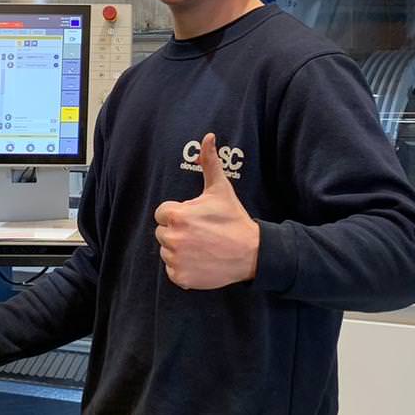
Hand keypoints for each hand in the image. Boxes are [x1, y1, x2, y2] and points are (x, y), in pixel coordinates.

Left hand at [153, 132, 259, 289]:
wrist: (251, 252)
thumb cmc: (233, 219)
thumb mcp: (220, 189)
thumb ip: (209, 162)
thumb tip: (208, 136)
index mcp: (176, 215)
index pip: (163, 213)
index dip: (179, 214)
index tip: (197, 218)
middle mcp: (172, 238)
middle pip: (163, 233)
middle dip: (179, 232)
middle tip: (202, 233)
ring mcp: (176, 260)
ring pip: (167, 252)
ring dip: (180, 250)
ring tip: (203, 246)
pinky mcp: (181, 278)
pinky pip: (172, 270)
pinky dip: (184, 268)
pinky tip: (201, 261)